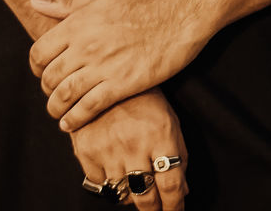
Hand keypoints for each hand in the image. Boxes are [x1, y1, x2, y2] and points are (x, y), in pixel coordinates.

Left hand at [29, 0, 209, 129]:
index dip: (36, 66)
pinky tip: (70, 124)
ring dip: (56, 109)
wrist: (175, 16)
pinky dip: (75, 119)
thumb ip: (64, 3)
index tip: (42, 71)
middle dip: (47, 89)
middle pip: (50, 77)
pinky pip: (88, 107)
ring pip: (65, 95)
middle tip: (53, 94)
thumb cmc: (139, 4)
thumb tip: (34, 0)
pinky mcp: (120, 84)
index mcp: (77, 23)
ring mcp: (102, 66)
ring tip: (58, 113)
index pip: (39, 52)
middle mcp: (85, 46)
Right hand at [69, 88, 187, 210]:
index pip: (171, 185)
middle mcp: (134, 145)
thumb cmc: (144, 97)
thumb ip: (178, 153)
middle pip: (146, 197)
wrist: (104, 74)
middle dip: (154, 210)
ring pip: (123, 195)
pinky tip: (115, 170)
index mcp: (160, 135)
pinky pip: (101, 184)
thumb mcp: (168, 119)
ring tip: (136, 187)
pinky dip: (110, 183)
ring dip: (132, 197)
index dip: (175, 206)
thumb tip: (183, 189)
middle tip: (156, 210)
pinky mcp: (87, 151)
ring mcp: (108, 149)